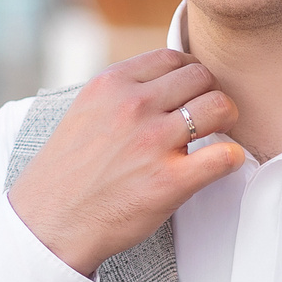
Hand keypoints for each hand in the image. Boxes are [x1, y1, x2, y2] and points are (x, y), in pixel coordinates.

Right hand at [7, 50, 242, 276]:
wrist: (50, 223)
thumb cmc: (67, 174)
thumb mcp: (84, 112)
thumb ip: (119, 93)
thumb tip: (160, 83)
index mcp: (111, 85)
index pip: (172, 57)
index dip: (188, 74)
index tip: (189, 93)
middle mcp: (133, 107)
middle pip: (201, 77)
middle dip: (208, 93)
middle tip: (205, 117)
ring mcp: (153, 143)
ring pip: (219, 107)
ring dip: (225, 119)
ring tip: (215, 136)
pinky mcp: (169, 181)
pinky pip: (224, 156)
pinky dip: (231, 158)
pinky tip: (222, 164)